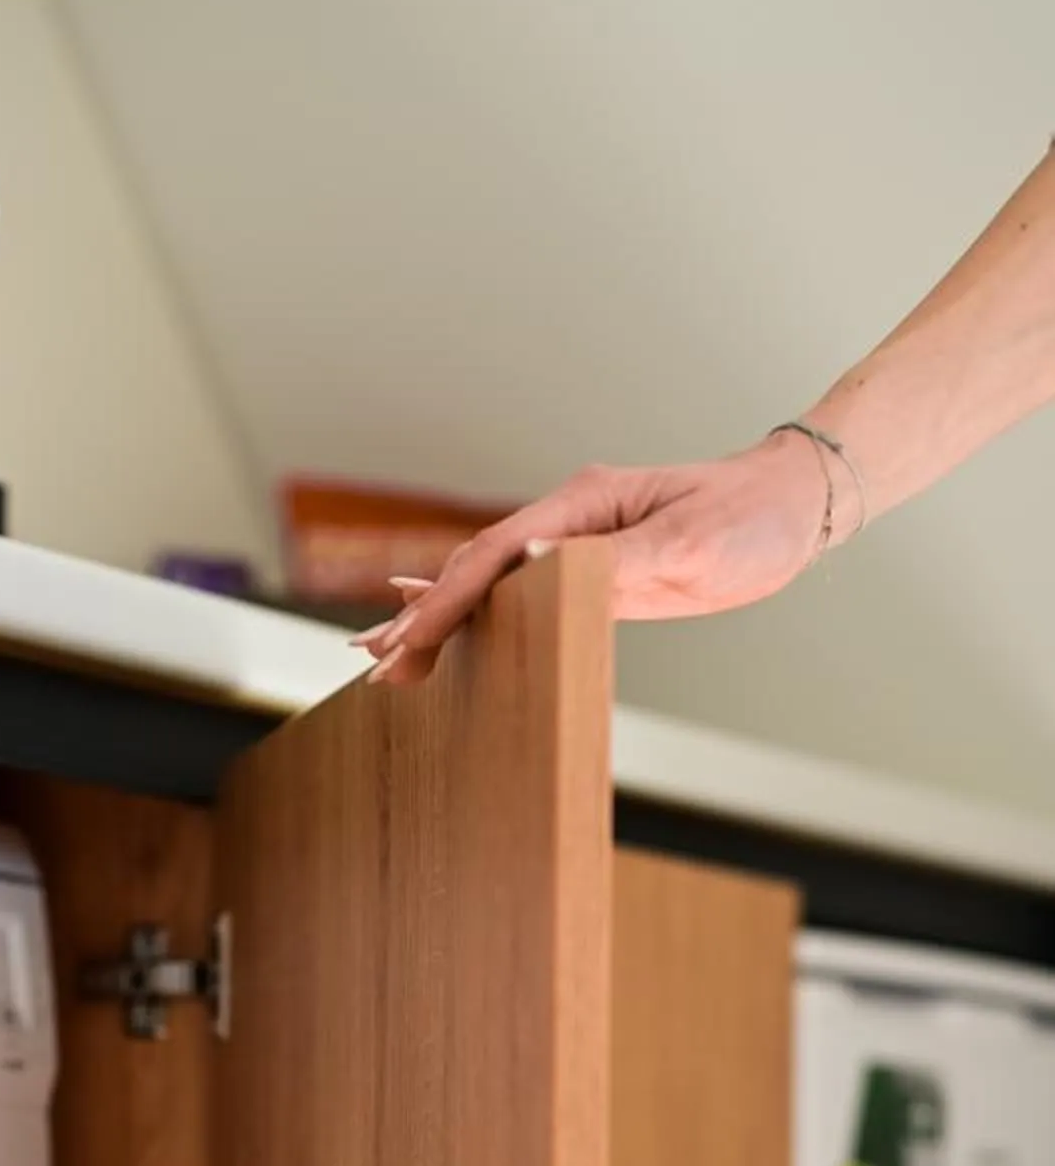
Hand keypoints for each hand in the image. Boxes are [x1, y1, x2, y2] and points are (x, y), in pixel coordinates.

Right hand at [352, 433, 833, 684]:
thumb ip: (613, 561)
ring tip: (385, 652)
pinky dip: (472, 611)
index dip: (445, 601)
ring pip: (487, 583)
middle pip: (474, 570)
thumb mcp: (689, 546)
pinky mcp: (591, 571)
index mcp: (581, 507)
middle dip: (421, 617)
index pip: (493, 557)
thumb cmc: (750, 519)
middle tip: (373, 661)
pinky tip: (440, 624)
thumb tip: (536, 569)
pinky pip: (517, 594)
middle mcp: (567, 522)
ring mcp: (575, 546)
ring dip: (435, 618)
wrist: (793, 504)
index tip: (408, 641)